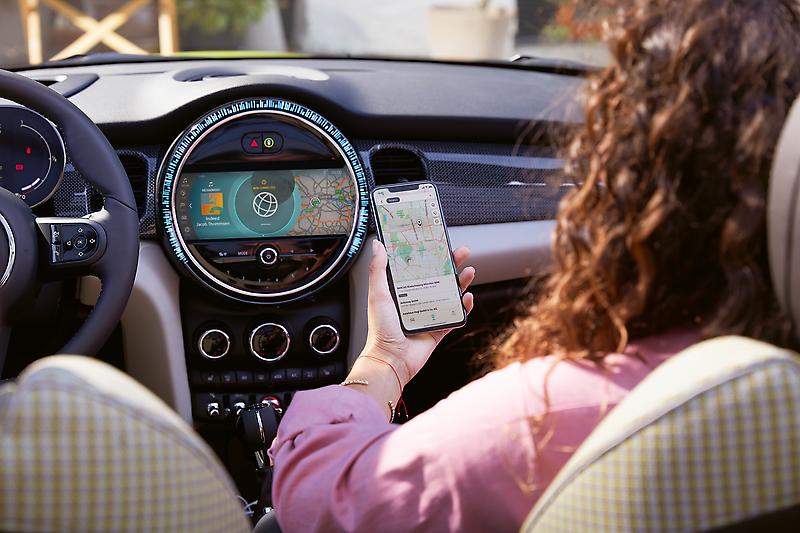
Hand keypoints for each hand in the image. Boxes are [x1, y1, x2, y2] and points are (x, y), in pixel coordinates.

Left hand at [361, 239, 474, 385]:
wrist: (392, 360)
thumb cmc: (381, 330)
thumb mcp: (378, 294)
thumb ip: (378, 269)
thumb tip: (378, 245)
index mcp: (403, 291)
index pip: (420, 268)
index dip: (431, 255)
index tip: (438, 242)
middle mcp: (418, 301)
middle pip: (440, 277)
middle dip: (452, 264)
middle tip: (461, 252)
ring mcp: (430, 314)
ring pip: (451, 294)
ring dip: (462, 282)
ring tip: (469, 271)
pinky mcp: (440, 328)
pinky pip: (456, 315)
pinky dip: (464, 306)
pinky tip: (467, 297)